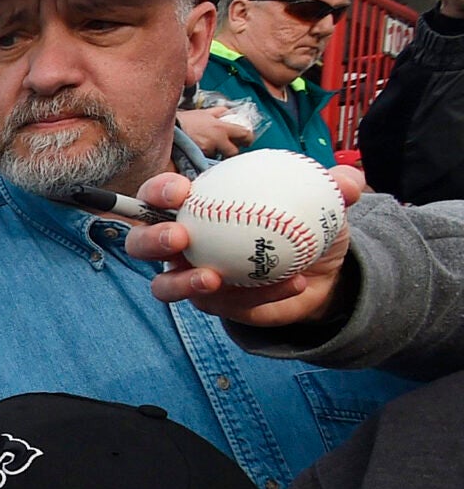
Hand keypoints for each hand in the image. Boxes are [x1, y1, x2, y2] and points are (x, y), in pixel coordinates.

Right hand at [126, 167, 363, 326]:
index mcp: (197, 208)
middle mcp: (184, 245)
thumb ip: (335, 188)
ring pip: (166, 286)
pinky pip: (226, 305)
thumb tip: (346, 181)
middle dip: (151, 239)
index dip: (158, 192)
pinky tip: (294, 283)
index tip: (181, 191)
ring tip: (213, 279)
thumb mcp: (326, 204)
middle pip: (142, 243)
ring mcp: (193, 278)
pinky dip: (259, 295)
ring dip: (182, 283)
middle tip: (180, 238)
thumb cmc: (309, 228)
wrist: (325, 275)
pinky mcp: (216, 307)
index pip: (160, 197)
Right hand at [176, 106, 246, 158]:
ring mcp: (206, 152)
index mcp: (220, 127)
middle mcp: (216, 141)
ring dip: (216, 156)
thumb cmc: (182, 121)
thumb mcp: (202, 113)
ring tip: (208, 152)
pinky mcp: (196, 161)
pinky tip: (199, 157)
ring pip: (218, 158)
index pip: (244, 134)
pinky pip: (206, 163)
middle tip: (227, 149)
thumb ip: (217, 113)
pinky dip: (205, 160)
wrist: (164, 130)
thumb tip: (227, 112)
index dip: (248, 138)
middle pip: (233, 152)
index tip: (247, 141)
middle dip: (231, 151)